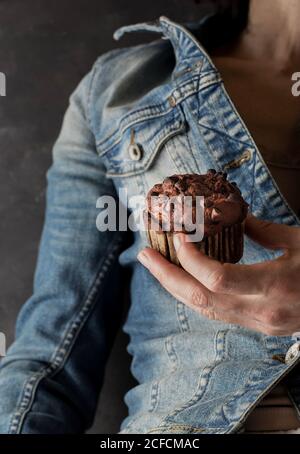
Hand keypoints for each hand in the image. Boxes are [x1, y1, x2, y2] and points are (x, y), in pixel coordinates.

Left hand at [137, 215, 299, 335]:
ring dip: (175, 287)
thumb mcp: (298, 242)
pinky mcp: (256, 327)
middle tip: (144, 254)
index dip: (190, 259)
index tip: (178, 236)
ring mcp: (257, 324)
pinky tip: (182, 281)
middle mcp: (260, 311)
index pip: (216, 278)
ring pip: (203, 309)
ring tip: (155, 265)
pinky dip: (194, 296)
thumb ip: (262, 230)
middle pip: (199, 298)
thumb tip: (233, 215)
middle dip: (166, 276)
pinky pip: (216, 313)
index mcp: (273, 286)